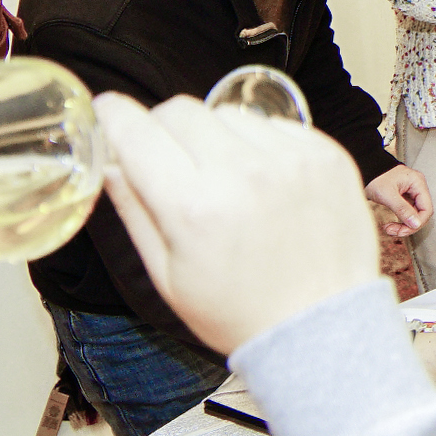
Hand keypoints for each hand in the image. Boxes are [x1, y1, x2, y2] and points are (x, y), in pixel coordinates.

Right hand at [94, 92, 381, 355]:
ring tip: (227, 180)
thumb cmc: (237, 310)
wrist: (321, 325)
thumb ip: (134, 209)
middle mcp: (245, 171)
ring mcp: (293, 158)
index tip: (106, 111)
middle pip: (182, 110)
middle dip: (163, 128)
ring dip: (216, 136)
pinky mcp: (328, 154)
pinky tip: (265, 181)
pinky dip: (262, 143)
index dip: (113, 116)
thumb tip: (109, 158)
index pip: (138, 132)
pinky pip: (276, 125)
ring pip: (229, 113)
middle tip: (170, 160)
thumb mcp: (166, 274)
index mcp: (194, 206)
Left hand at [364, 163, 431, 237]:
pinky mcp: (403, 197)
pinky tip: (391, 223)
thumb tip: (416, 224)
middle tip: (393, 230)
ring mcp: (411, 192)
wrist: (364, 168)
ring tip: (389, 228)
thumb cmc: (374, 176)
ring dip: (403, 225)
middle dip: (408, 225)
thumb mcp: (387, 195)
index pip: (426, 209)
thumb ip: (403, 209)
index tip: (403, 230)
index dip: (417, 222)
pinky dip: (400, 220)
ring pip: (414, 215)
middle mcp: (417, 187)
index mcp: (418, 183)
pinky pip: (407, 212)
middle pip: (421, 213)